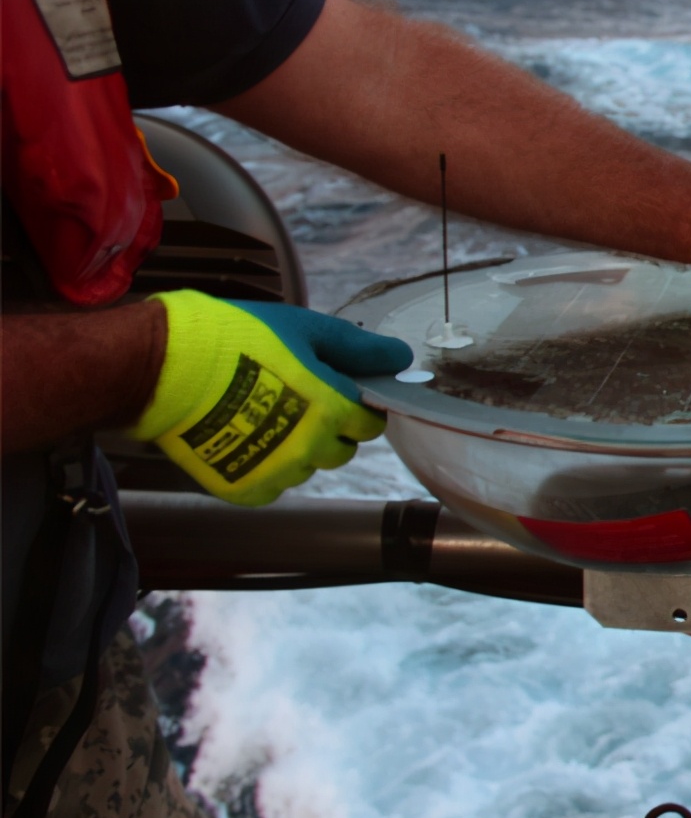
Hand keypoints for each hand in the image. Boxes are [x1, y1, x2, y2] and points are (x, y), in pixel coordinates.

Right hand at [124, 290, 412, 504]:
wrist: (165, 366)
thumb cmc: (235, 339)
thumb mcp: (303, 329)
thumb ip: (357, 348)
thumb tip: (399, 357)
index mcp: (333, 410)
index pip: (370, 423)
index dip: (358, 407)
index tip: (336, 392)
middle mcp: (311, 449)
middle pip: (341, 449)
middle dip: (330, 429)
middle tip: (294, 399)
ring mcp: (278, 473)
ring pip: (306, 467)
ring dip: (296, 447)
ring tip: (261, 412)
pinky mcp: (246, 488)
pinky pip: (272, 484)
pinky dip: (263, 465)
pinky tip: (243, 434)